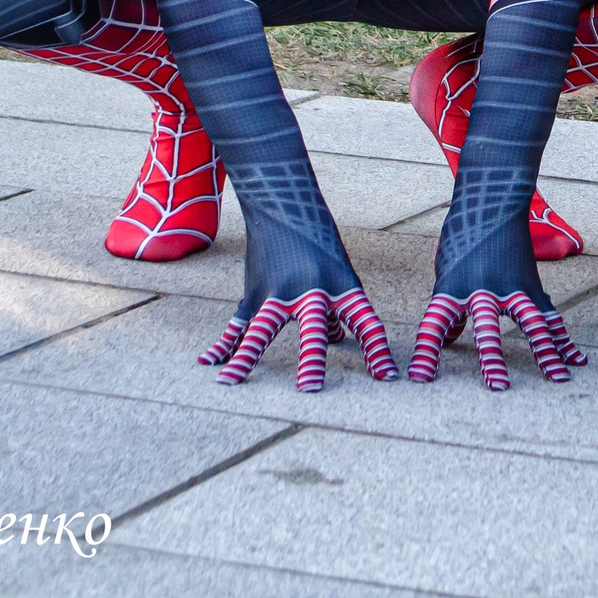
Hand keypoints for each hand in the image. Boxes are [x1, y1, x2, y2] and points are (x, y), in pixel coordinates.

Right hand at [196, 173, 395, 391]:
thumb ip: (338, 308)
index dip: (378, 352)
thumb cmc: (319, 244)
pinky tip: (208, 364)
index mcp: (341, 288)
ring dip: (246, 358)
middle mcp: (310, 292)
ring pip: (260, 329)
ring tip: (229, 383)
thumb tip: (336, 337)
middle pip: (312, 330)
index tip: (389, 379)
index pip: (366, 324)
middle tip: (310, 389)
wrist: (285, 208)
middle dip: (311, 361)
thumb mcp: (339, 272)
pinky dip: (224, 346)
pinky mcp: (255, 293)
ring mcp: (278, 293)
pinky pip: (238, 325)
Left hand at [409, 167, 584, 389]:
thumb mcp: (446, 272)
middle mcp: (483, 290)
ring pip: (532, 324)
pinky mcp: (531, 287)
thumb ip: (448, 306)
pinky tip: (577, 361)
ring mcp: (511, 288)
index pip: (435, 326)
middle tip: (499, 388)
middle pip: (489, 329)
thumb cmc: (462, 238)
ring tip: (557, 379)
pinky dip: (563, 340)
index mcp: (452, 288)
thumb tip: (452, 337)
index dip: (428, 353)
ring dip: (545, 354)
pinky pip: (549, 318)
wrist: (491, 202)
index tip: (420, 379)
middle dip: (494, 360)